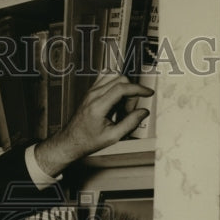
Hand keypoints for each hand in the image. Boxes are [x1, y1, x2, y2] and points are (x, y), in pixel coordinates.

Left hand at [33, 73, 153, 177]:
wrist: (70, 141)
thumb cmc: (87, 141)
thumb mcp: (112, 137)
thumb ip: (130, 123)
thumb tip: (144, 112)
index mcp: (98, 106)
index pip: (122, 87)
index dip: (139, 89)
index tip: (148, 93)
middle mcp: (93, 95)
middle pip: (120, 80)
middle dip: (130, 92)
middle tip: (128, 111)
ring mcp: (90, 92)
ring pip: (114, 77)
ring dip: (123, 89)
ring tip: (120, 107)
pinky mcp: (90, 92)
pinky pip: (106, 80)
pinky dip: (115, 87)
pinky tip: (115, 102)